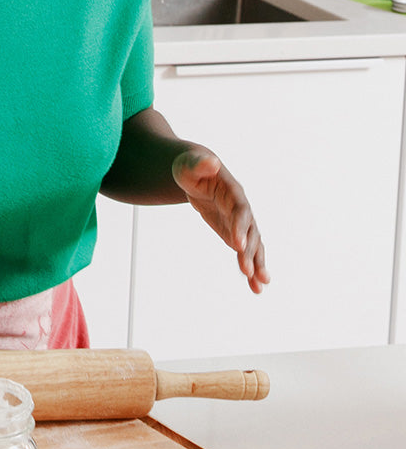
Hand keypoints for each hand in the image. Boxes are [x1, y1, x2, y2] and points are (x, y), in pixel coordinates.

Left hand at [171, 149, 269, 293]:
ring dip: (257, 265)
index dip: (240, 226)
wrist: (195, 173)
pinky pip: (245, 252)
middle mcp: (241, 208)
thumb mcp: (189, 165)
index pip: (240, 211)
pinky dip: (249, 267)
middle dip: (249, 252)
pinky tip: (255, 287)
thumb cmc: (190, 168)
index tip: (237, 245)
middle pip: (250, 232)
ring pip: (253, 245)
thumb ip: (199, 164)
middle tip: (248, 272)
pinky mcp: (235, 232)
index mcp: (233, 191)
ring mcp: (240, 222)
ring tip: (260, 286)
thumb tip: (210, 161)